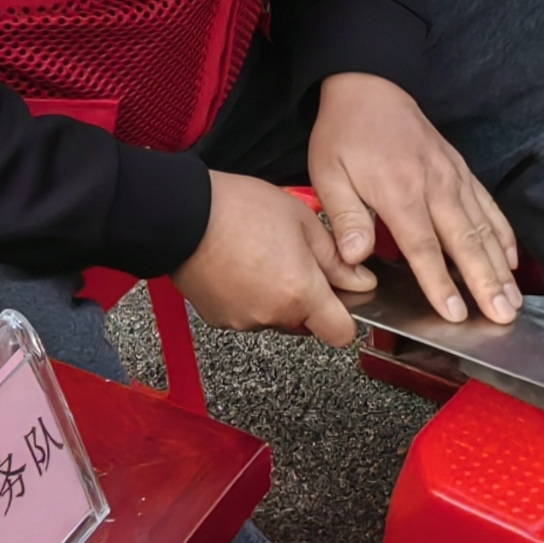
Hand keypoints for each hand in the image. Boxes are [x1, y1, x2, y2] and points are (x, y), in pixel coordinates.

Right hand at [173, 171, 357, 347]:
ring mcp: (242, 320)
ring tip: (261, 257)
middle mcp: (272, 315)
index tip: (341, 298)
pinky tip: (240, 266)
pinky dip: (249, 297)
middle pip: (306, 323)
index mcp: (300, 293)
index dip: (346, 317)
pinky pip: (247, 313)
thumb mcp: (303, 222)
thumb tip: (360, 281)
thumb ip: (336, 260)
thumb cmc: (239, 209)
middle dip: (307, 298)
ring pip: (275, 317)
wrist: (183, 212)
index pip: (341, 333)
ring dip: (276, 296)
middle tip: (294, 260)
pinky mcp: (219, 318)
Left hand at [308, 71, 519, 325]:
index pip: (423, 247)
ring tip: (513, 299)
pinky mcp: (461, 171)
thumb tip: (356, 257)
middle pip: (466, 242)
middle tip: (502, 316)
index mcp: (399, 190)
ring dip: (501, 266)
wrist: (368, 87)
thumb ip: (346, 217)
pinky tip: (512, 259)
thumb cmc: (345, 134)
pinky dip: (503, 234)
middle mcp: (434, 185)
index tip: (454, 313)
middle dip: (486, 283)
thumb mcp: (328, 173)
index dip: (439, 283)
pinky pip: (488, 206)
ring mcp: (453, 177)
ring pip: (484, 228)